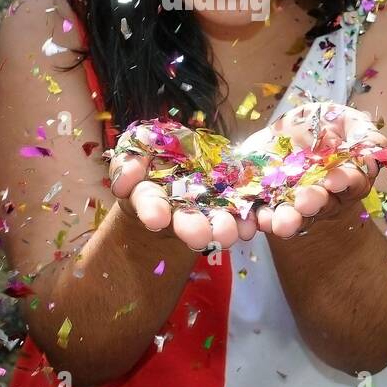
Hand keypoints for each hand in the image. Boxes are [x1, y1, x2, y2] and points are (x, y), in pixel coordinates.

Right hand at [107, 137, 258, 251]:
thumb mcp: (134, 150)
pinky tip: (260, 221)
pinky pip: (247, 213)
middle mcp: (181, 212)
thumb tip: (126, 180)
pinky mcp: (237, 204)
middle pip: (186, 222)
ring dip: (225, 229)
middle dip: (192, 229)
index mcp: (153, 198)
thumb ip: (128, 164)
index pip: (150, 205)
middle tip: (200, 237)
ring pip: (218, 223)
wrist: (182, 161)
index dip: (152, 211)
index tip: (156, 218)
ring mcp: (210, 210)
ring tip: (230, 233)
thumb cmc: (150, 154)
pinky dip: (254, 219)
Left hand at [248, 103, 386, 239]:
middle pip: (322, 205)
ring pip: (292, 217)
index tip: (334, 179)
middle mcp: (322, 197)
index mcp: (346, 177)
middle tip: (305, 203)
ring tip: (276, 221)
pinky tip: (246, 225)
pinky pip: (258, 215)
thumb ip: (362, 132)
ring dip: (285, 221)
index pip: (352, 182)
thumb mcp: (344, 118)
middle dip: (314, 204)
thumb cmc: (322, 124)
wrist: (284, 133)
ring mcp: (292, 203)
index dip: (345, 181)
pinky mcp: (263, 202)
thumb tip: (375, 149)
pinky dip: (252, 222)